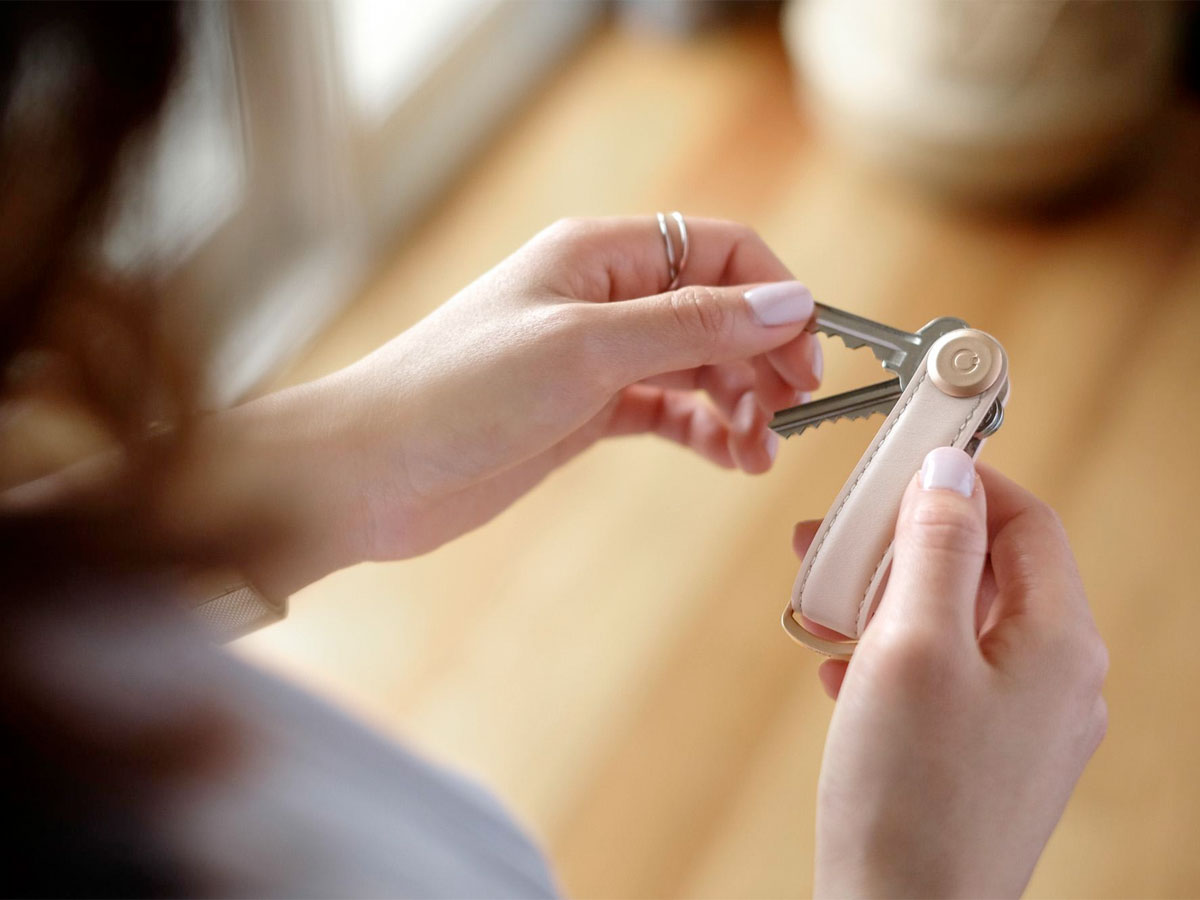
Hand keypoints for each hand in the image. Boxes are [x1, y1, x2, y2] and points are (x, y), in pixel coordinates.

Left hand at [191, 217, 821, 593]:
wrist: (370, 471)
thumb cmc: (455, 392)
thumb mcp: (583, 349)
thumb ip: (689, 326)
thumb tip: (787, 302)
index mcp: (599, 255)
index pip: (718, 250)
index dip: (772, 296)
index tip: (807, 355)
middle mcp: (602, 299)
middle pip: (717, 311)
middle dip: (762, 357)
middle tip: (789, 412)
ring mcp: (594, 358)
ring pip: (697, 366)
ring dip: (739, 402)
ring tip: (758, 450)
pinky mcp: (583, 412)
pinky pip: (666, 411)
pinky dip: (704, 430)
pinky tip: (728, 456)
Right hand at [793, 450, 1106, 897]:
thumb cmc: (910, 798)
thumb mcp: (911, 647)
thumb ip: (932, 549)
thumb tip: (947, 473)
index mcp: (1059, 643)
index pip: (1025, 521)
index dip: (962, 482)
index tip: (897, 466)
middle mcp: (1055, 680)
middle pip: (986, 570)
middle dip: (903, 544)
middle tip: (833, 540)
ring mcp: (1022, 723)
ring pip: (956, 622)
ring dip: (886, 598)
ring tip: (822, 604)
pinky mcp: (984, 756)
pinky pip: (943, 674)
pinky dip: (890, 653)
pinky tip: (840, 667)